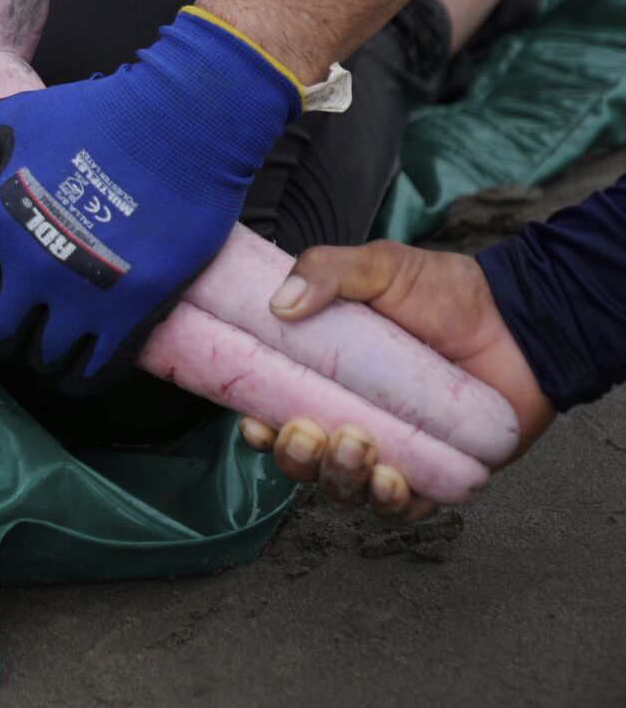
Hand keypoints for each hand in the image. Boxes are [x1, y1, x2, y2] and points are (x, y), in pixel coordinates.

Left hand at [0, 8, 301, 392]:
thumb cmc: (92, 117)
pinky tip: (79, 368)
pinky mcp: (136, 310)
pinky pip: (95, 370)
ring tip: (46, 341)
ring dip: (40, 354)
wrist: (183, 121)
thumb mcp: (7, 121)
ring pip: (43, 358)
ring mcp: (85, 294)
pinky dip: (81, 376)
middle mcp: (34, 269)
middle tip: (9, 326)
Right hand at [238, 241, 556, 519]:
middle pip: (303, 462)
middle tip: (309, 432)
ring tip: (357, 445)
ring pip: (345, 490)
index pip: (275, 415)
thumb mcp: (379, 266)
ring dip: (339, 478)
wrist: (521, 322)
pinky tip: (391, 480)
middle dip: (296, 458)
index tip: (256, 424)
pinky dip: (388, 503)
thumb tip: (279, 303)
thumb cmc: (446, 293)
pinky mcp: (435, 476)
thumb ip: (324, 270)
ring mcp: (393, 453)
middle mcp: (351, 420)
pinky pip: (401, 510)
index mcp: (325, 379)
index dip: (260, 430)